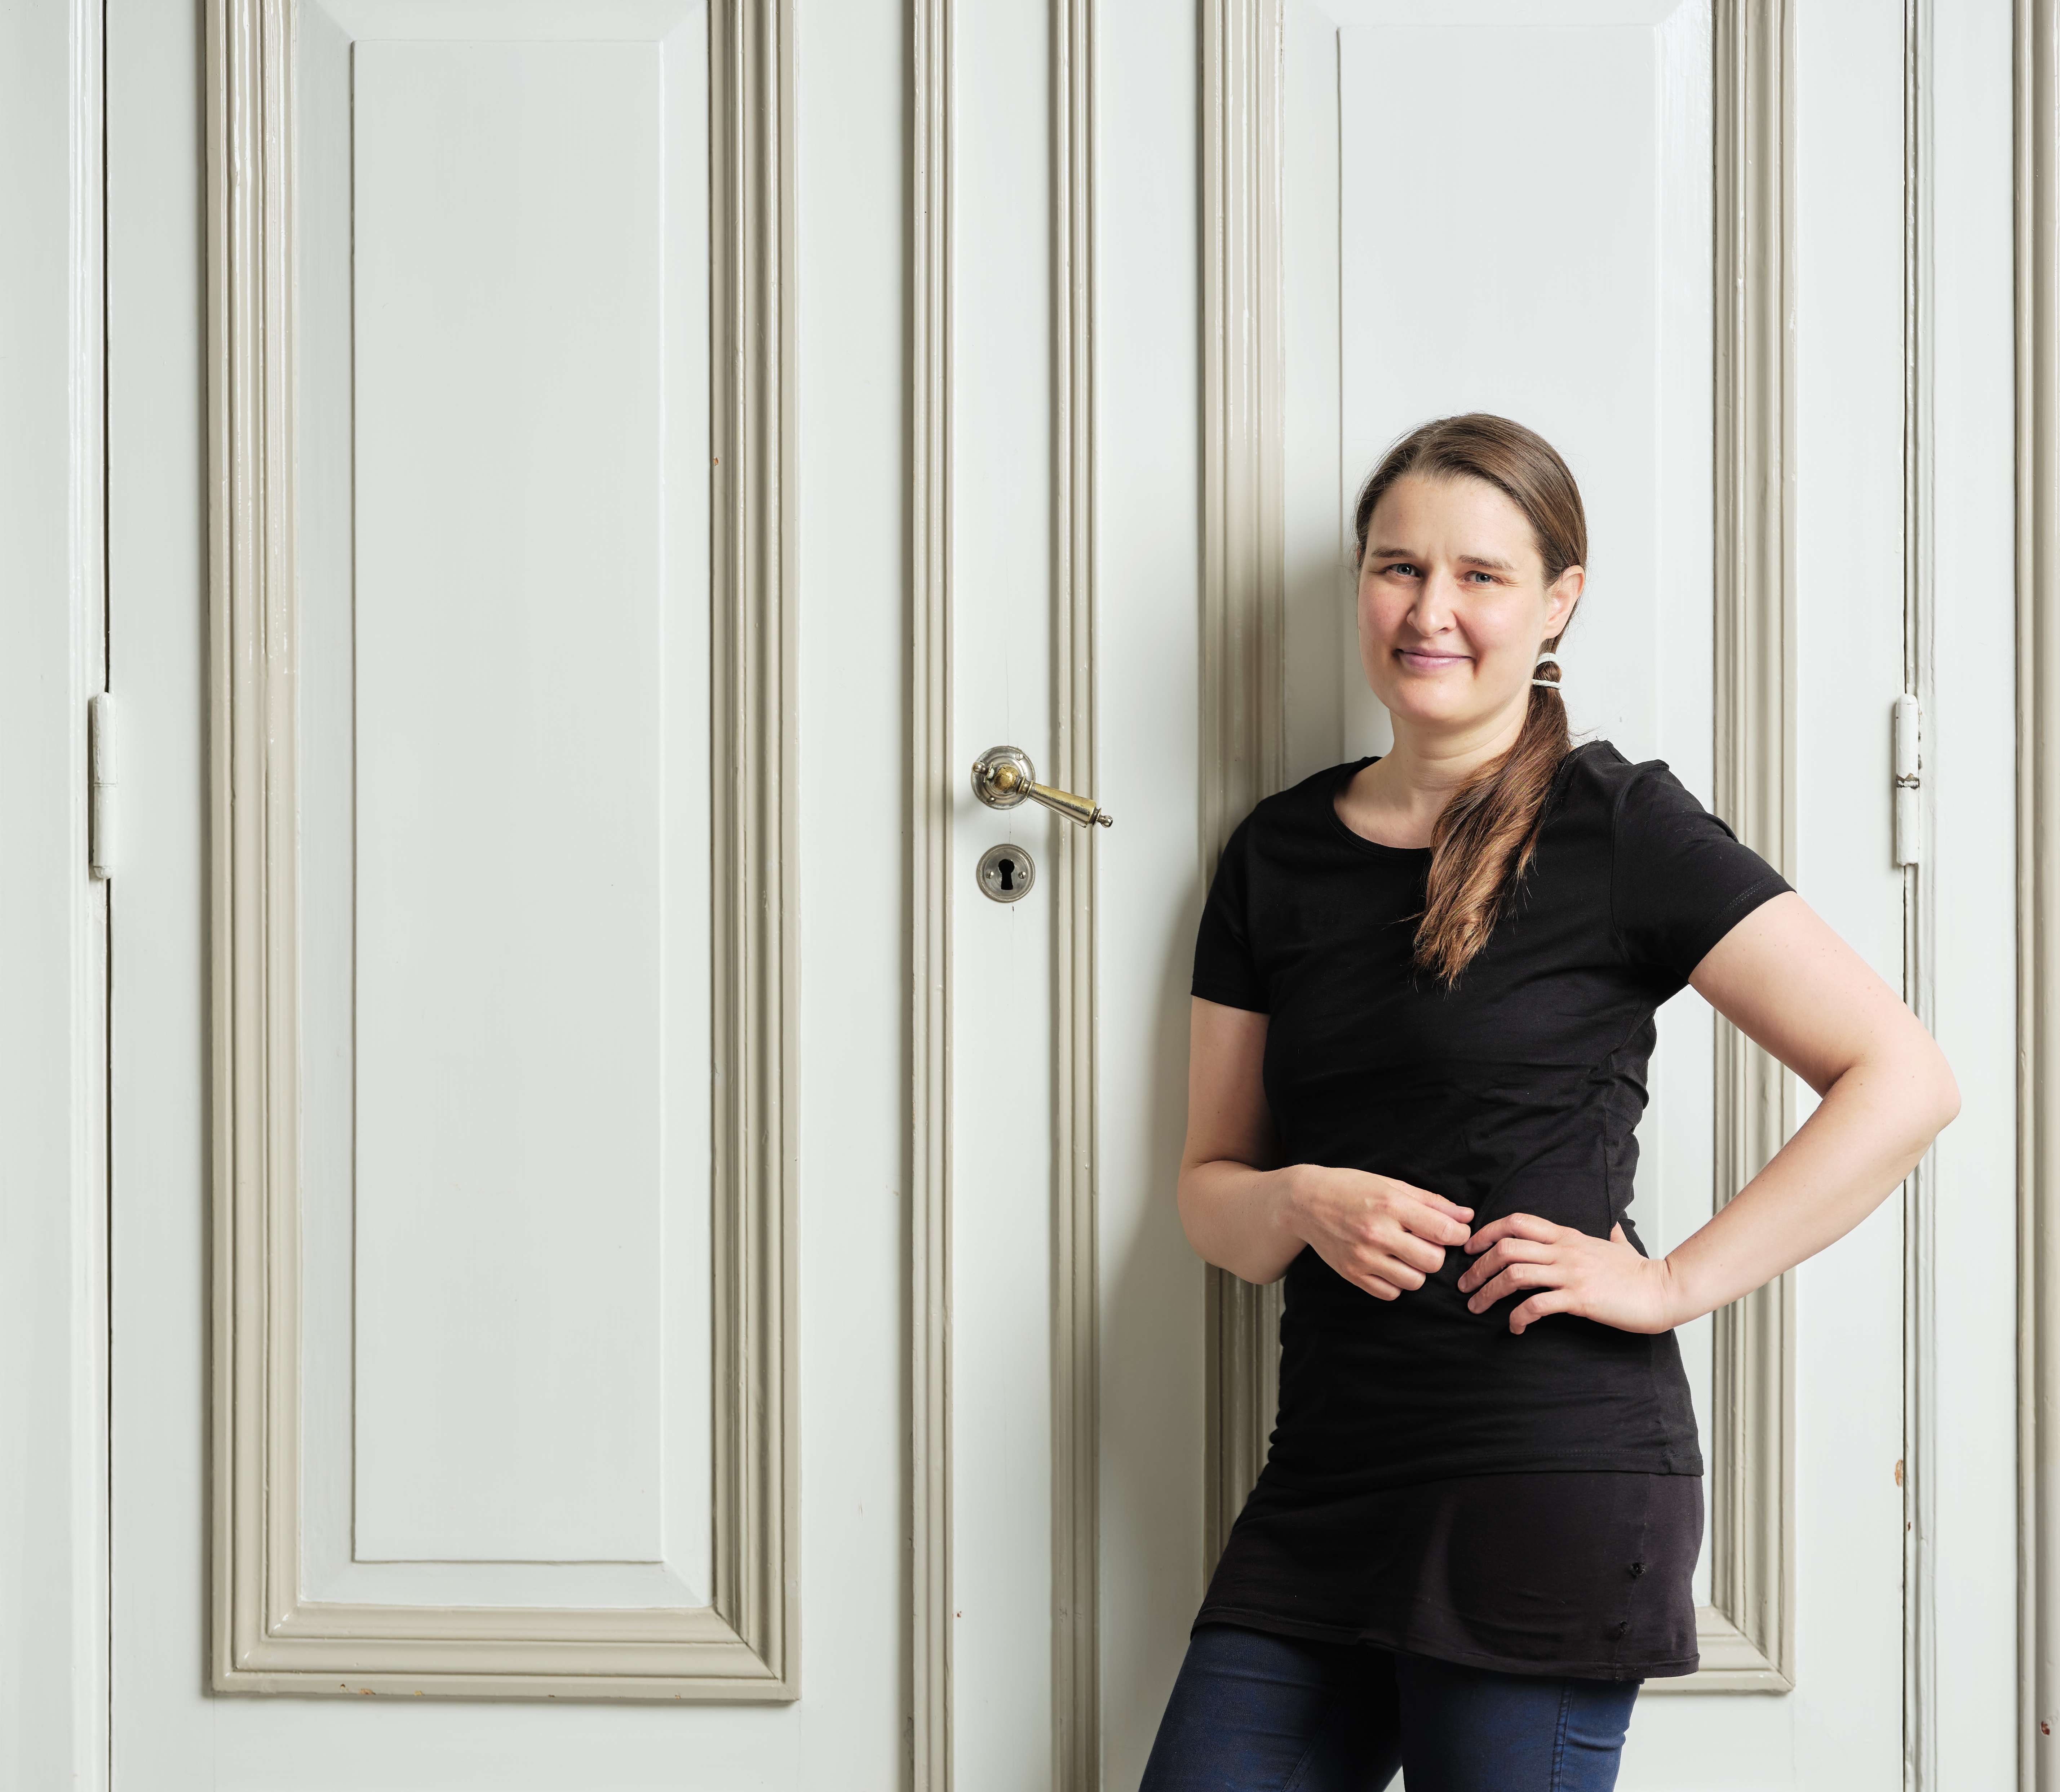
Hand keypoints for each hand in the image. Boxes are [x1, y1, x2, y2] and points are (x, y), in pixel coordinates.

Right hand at [1283, 1165, 1473, 1301]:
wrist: (1305, 1202)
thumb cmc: (1352, 1189)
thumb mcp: (1392, 1185)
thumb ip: (1432, 1202)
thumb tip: (1467, 1216)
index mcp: (1390, 1206)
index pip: (1443, 1231)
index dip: (1459, 1234)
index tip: (1456, 1231)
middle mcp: (1377, 1233)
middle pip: (1433, 1261)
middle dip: (1437, 1252)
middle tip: (1426, 1242)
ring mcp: (1363, 1257)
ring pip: (1414, 1282)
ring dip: (1417, 1270)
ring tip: (1406, 1254)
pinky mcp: (1352, 1274)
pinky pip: (1391, 1294)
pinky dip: (1396, 1283)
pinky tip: (1388, 1264)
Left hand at [1456, 1214, 1682, 1334]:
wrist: (1663, 1290)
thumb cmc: (1639, 1272)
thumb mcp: (1619, 1245)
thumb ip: (1610, 1235)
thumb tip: (1614, 1228)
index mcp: (1567, 1236)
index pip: (1517, 1221)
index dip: (1487, 1231)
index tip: (1469, 1248)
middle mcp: (1565, 1250)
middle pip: (1506, 1247)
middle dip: (1478, 1266)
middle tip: (1465, 1285)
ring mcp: (1571, 1273)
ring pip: (1515, 1274)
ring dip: (1488, 1291)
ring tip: (1476, 1307)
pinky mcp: (1580, 1299)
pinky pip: (1537, 1305)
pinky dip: (1518, 1317)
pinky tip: (1514, 1328)